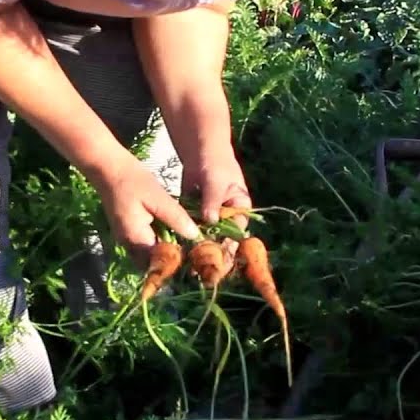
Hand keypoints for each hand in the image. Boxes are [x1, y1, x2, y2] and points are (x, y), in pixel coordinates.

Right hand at [92, 153, 200, 265]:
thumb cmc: (133, 180)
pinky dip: (155, 242)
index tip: (194, 254)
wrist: (108, 168)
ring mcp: (125, 238)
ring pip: (147, 254)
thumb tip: (194, 236)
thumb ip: (176, 218)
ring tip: (184, 242)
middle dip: (170, 258)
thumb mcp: (159, 198)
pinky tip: (169, 231)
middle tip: (192, 250)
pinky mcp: (125, 230)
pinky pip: (142, 243)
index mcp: (136, 238)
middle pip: (152, 261)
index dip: (177, 260)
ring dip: (163, 250)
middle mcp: (128, 243)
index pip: (160, 261)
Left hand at [183, 146, 251, 271]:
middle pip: (221, 239)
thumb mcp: (216, 181)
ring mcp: (211, 217)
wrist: (201, 151)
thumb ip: (212, 201)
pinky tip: (178, 250)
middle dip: (211, 253)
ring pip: (206, 237)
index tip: (216, 261)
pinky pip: (193, 229)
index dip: (226, 248)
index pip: (235, 234)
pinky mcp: (196, 215)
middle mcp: (227, 217)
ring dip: (198, 250)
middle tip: (200, 268)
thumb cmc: (216, 164)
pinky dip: (187, 238)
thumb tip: (210, 220)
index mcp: (240, 210)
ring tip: (188, 265)